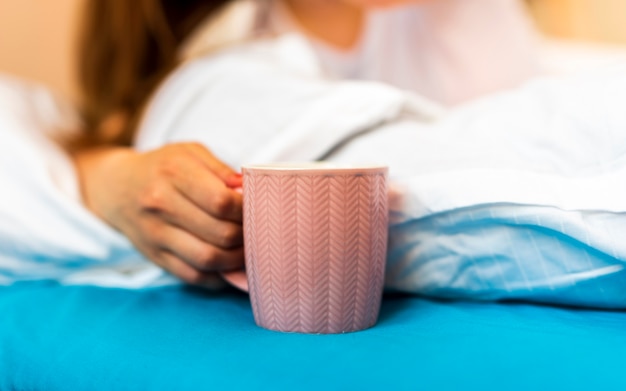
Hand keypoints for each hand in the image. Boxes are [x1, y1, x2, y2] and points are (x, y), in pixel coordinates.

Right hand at [73, 142, 243, 285]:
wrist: (117, 188)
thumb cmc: (163, 167)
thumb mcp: (190, 153)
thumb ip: (221, 169)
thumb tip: (248, 187)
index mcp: (173, 174)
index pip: (222, 202)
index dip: (248, 209)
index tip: (258, 207)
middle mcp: (161, 205)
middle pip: (219, 233)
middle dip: (247, 235)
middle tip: (259, 230)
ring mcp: (156, 234)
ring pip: (208, 259)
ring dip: (236, 259)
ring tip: (248, 249)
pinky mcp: (155, 256)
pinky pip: (193, 276)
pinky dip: (217, 276)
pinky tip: (228, 264)